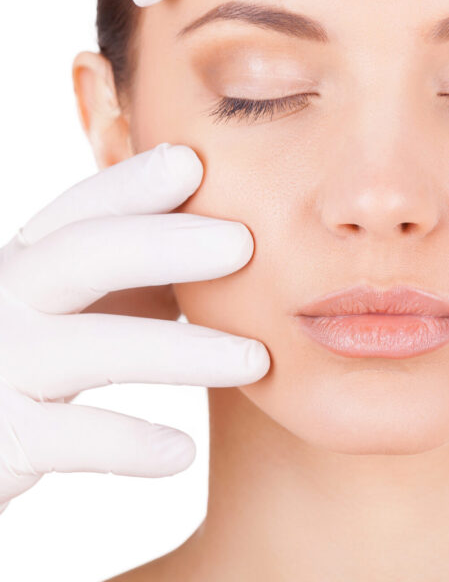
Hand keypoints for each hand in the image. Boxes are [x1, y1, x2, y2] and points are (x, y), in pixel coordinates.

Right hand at [0, 142, 269, 514]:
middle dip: (162, 244)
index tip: (191, 162)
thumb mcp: (96, 297)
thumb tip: (241, 227)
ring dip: (180, 351)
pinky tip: (183, 453)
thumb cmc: (59, 350)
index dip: (132, 184)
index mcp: (36, 260)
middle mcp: (7, 300)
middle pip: (80, 255)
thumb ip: (149, 263)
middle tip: (242, 243)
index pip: (82, 209)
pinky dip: (129, 443)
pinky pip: (70, 438)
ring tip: (256, 360)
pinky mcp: (1, 438)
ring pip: (90, 348)